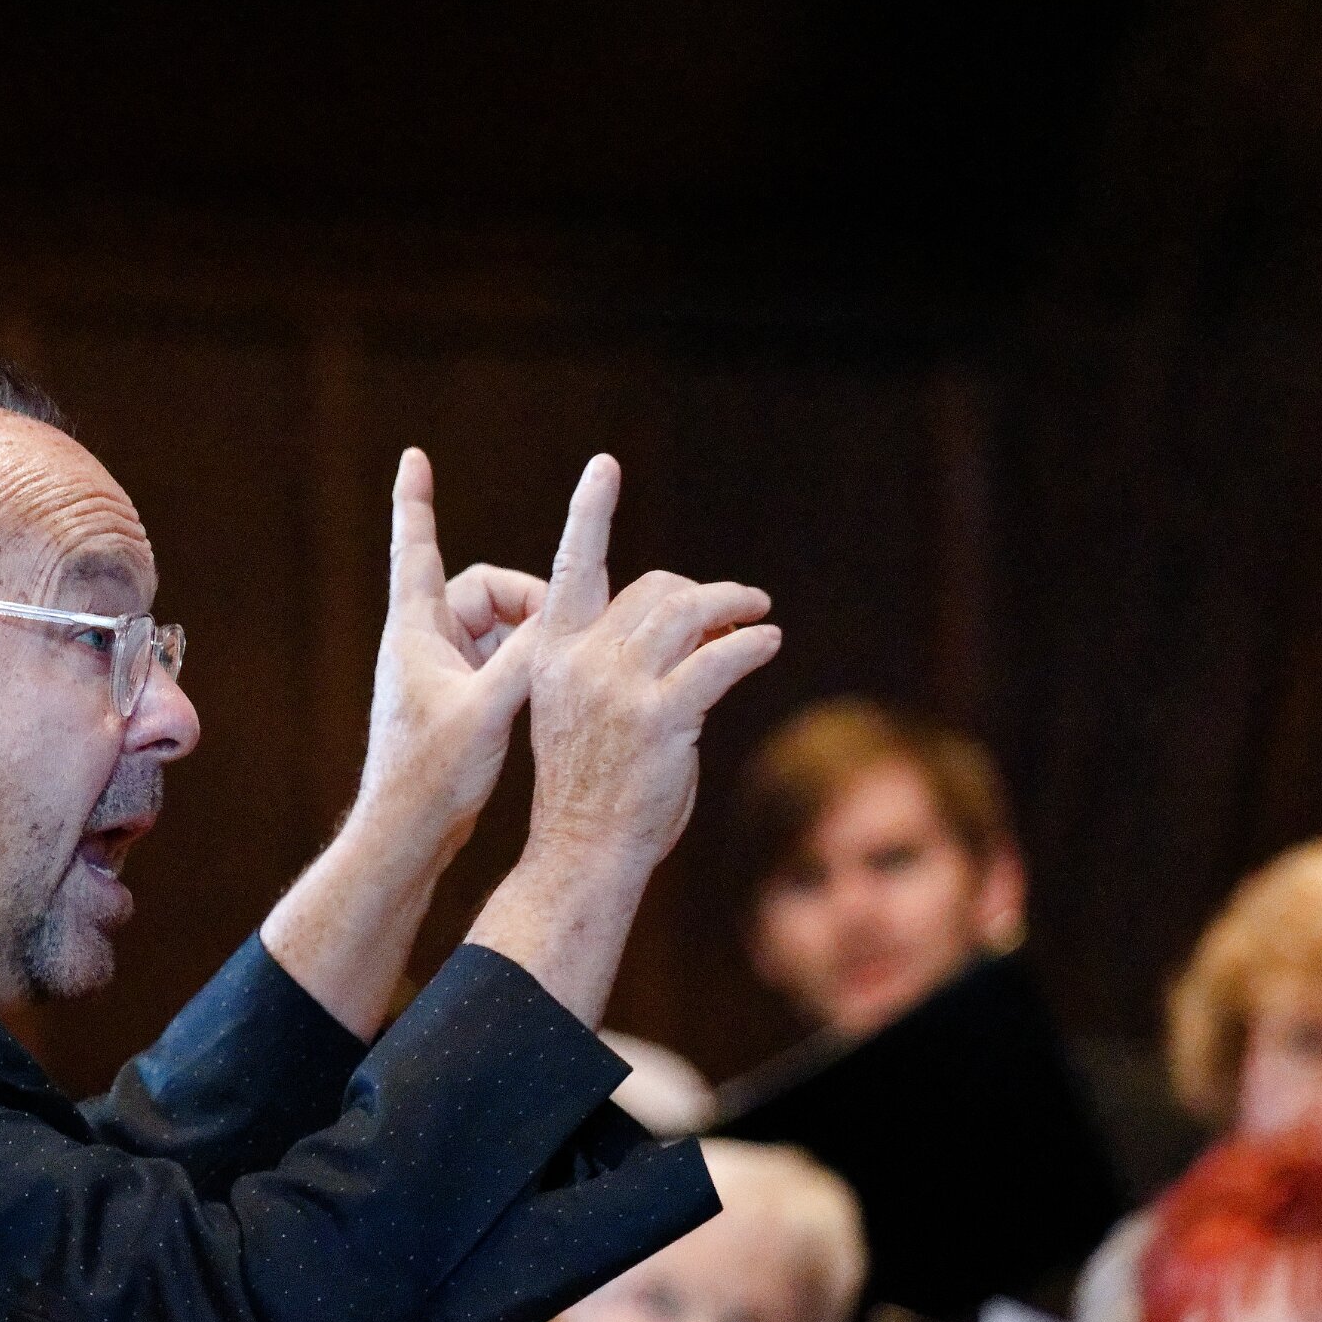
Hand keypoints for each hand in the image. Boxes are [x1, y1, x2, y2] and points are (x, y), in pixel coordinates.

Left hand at [349, 448, 545, 862]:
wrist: (407, 832)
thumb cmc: (433, 775)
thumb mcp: (488, 712)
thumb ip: (525, 661)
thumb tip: (562, 617)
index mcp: (417, 631)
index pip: (416, 547)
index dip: (416, 501)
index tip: (413, 456)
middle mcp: (424, 640)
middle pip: (487, 589)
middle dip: (529, 608)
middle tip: (558, 644)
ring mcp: (439, 668)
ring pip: (499, 626)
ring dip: (532, 640)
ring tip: (553, 677)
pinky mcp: (456, 695)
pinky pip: (499, 657)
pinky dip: (527, 664)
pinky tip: (549, 694)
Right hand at [522, 454, 777, 869]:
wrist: (581, 853)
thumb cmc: (590, 791)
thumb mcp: (585, 714)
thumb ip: (620, 666)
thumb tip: (690, 631)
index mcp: (553, 655)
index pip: (573, 568)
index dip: (589, 513)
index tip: (602, 468)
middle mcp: (581, 661)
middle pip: (654, 591)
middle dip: (700, 592)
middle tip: (736, 605)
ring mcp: (619, 688)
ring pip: (689, 615)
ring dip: (733, 607)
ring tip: (758, 614)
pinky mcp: (662, 717)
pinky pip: (720, 659)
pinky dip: (751, 644)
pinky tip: (769, 643)